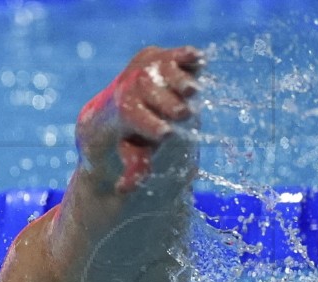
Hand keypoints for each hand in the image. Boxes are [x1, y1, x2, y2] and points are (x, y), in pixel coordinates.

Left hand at [78, 46, 203, 193]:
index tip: (166, 134)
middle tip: (183, 114)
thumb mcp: (133, 153)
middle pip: (152, 92)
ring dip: (180, 81)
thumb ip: (134, 169)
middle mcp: (132, 84)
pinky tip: (198, 60)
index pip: (136, 117)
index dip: (150, 126)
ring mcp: (147, 66)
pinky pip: (179, 53)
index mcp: (123, 110)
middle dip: (169, 105)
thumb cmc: (132, 135)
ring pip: (166, 70)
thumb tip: (122, 190)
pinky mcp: (164, 54)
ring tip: (192, 92)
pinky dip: (189, 56)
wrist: (119, 99)